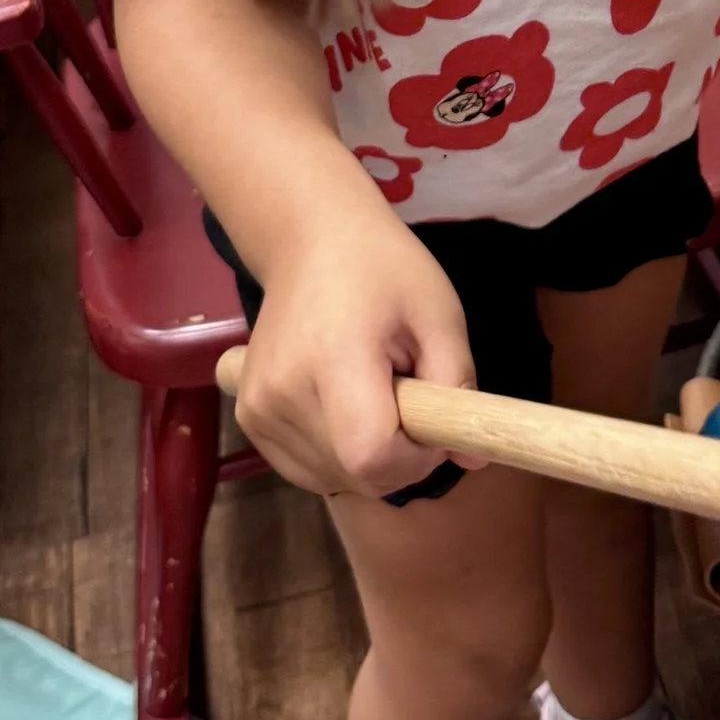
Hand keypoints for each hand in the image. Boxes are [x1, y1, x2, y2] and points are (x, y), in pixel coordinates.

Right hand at [227, 181, 476, 498]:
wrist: (309, 240)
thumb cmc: (383, 268)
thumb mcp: (438, 314)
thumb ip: (457, 385)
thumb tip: (471, 458)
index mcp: (332, 360)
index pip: (371, 456)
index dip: (414, 458)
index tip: (430, 423)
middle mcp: (282, 393)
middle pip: (354, 474)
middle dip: (397, 458)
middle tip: (407, 399)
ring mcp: (257, 409)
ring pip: (331, 479)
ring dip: (366, 457)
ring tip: (372, 393)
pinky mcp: (247, 418)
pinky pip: (305, 468)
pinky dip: (335, 455)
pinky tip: (344, 406)